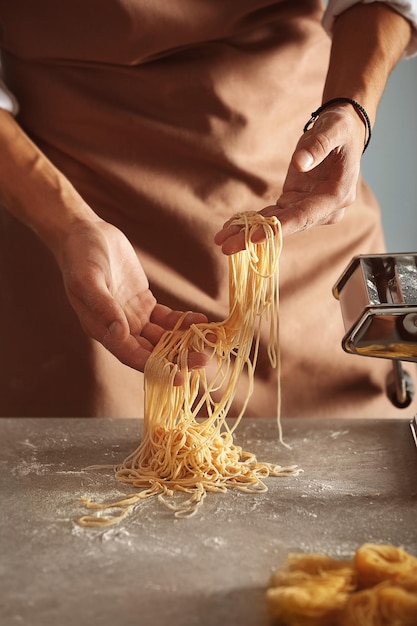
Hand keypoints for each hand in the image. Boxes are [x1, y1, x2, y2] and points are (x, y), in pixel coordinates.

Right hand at [56, 218, 207, 382]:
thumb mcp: (87, 279)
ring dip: (186, 341)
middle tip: (205, 359)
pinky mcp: (144, 303)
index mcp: (102, 331)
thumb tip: (120, 333)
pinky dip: (183, 322)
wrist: (85, 234)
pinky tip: (201, 320)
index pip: (133, 357)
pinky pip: (167, 319)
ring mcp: (133, 317)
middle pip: (152, 352)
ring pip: (163, 337)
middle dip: (179, 358)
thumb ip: (103, 305)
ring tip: (212, 340)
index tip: (179, 376)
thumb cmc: (80, 256)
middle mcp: (119, 330)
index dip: (156, 368)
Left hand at [214, 104, 364, 253]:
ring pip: (277, 225)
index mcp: (337, 195)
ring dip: (248, 234)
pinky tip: (231, 229)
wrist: (342, 133)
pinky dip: (252, 222)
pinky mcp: (296, 204)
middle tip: (227, 247)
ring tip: (222, 240)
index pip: (305, 216)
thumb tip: (300, 163)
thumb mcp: (333, 129)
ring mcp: (309, 209)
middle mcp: (324, 210)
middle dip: (255, 237)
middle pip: (287, 226)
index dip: (280, 228)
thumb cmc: (340, 129)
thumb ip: (318, 145)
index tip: (255, 238)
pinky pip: (273, 216)